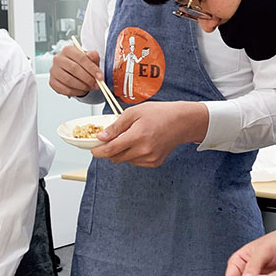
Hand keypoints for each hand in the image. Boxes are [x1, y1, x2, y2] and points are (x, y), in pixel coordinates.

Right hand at [49, 44, 101, 97]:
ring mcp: (54, 71)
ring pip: (69, 80)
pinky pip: (65, 89)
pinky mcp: (52, 82)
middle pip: (74, 69)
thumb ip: (93, 56)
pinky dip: (76, 92)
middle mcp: (58, 59)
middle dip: (88, 78)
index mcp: (68, 50)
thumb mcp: (89, 59)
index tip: (100, 77)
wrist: (72, 71)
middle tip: (96, 84)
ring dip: (82, 86)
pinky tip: (82, 90)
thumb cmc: (81, 64)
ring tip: (89, 87)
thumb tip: (93, 55)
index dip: (92, 68)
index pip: (81, 58)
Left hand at [89, 101, 208, 167]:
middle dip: (110, 150)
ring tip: (131, 138)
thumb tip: (101, 137)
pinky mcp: (154, 163)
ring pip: (125, 161)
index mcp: (137, 136)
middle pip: (116, 158)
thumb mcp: (134, 112)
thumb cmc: (159, 114)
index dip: (98, 151)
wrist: (181, 122)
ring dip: (122, 152)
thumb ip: (116, 126)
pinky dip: (133, 155)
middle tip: (111, 139)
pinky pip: (136, 162)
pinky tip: (140, 144)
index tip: (93, 150)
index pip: (110, 150)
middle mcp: (143, 150)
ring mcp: (150, 158)